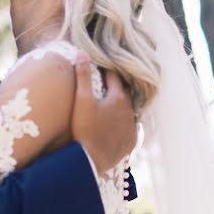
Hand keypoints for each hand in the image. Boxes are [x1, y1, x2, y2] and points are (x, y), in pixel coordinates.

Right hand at [70, 53, 137, 173]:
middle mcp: (129, 110)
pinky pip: (129, 127)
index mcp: (118, 97)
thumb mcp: (81, 100)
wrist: (90, 160)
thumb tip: (82, 53)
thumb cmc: (84, 128)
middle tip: (103, 83)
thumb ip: (83, 75)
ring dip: (119, 105)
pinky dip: (122, 123)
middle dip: (113, 87)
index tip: (98, 65)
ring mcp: (131, 127)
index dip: (105, 70)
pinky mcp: (131, 141)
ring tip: (108, 104)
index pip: (113, 77)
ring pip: (127, 110)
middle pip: (122, 93)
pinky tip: (115, 124)